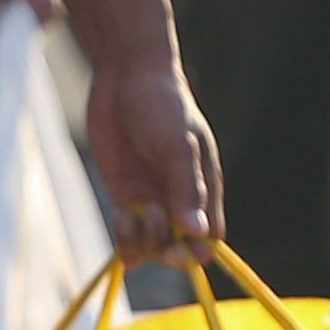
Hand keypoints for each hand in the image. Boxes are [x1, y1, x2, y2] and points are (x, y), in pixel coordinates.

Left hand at [82, 49, 220, 259]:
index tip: (182, 243)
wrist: (126, 79)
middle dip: (167, 250)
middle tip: (153, 223)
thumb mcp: (178, 146)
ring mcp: (151, 200)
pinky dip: (124, 236)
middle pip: (179, 250)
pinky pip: (127, 235)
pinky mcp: (125, 196)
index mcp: (204, 190)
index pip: (209, 238)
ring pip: (150, 247)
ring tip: (132, 214)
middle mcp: (179, 201)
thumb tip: (197, 232)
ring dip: (142, 241)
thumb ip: (186, 188)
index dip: (198, 250)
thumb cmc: (163, 106)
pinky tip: (121, 215)